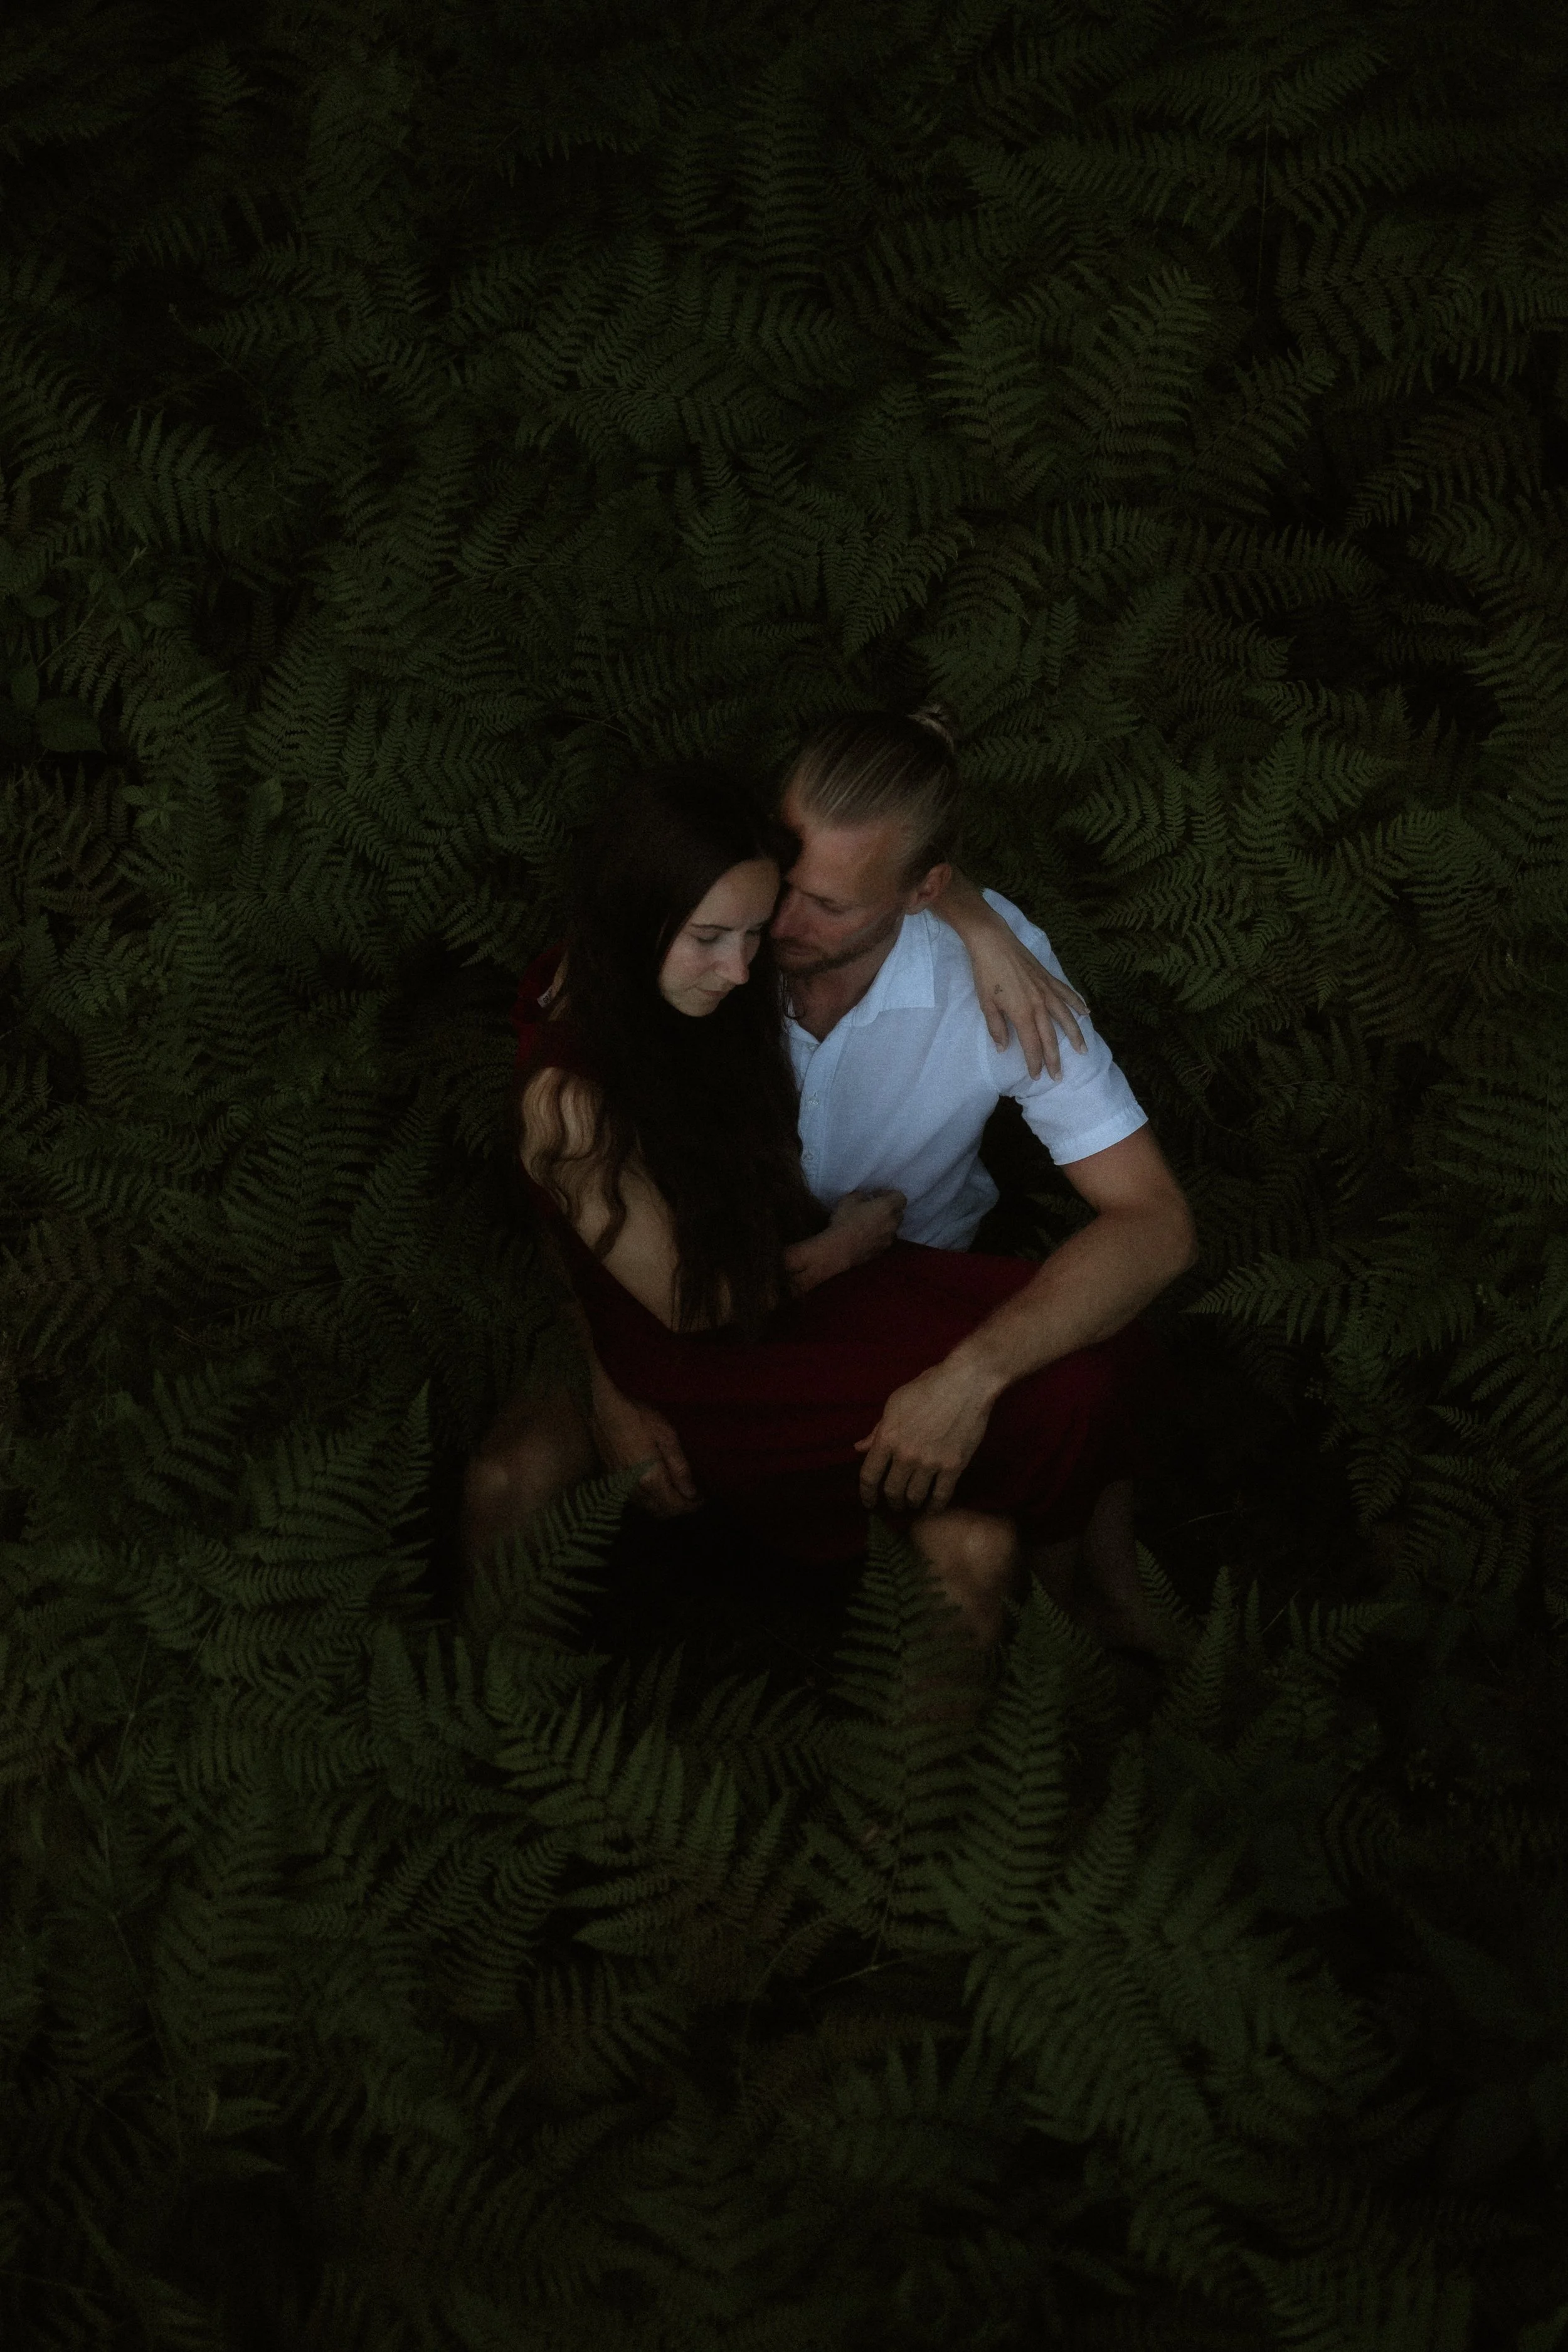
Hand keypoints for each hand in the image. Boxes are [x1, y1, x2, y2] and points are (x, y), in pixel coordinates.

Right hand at [589, 1381, 699, 1517]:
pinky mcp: (613, 1481)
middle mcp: (635, 1489)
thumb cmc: (638, 1417)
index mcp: (650, 1479)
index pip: (675, 1506)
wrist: (603, 1409)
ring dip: (664, 1505)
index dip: (692, 1506)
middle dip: (680, 1508)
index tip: (703, 1498)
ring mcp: (621, 1486)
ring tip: (678, 1492)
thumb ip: (679, 1467)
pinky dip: (650, 1500)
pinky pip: (636, 1500)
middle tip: (694, 1496)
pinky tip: (658, 1487)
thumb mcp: (667, 1436)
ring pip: (647, 1508)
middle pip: (661, 1512)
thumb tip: (691, 1492)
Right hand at [828, 1188, 905, 1265]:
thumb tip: (865, 1199)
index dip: (889, 1194)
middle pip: (898, 1213)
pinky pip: (884, 1240)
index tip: (875, 1196)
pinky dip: (879, 1237)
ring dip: (885, 1225)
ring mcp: (888, 1239)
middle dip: (889, 1210)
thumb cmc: (845, 1220)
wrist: (840, 1250)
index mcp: (887, 1207)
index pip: (900, 1197)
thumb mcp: (849, 1199)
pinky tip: (865, 1237)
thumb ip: (861, 1196)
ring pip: (892, 1229)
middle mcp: (892, 1223)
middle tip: (874, 1209)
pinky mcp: (882, 1251)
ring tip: (869, 1225)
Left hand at [853, 1357, 999, 1514]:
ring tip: (913, 1503)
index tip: (869, 1502)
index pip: (869, 1476)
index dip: (866, 1494)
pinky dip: (935, 1506)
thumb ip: (877, 1430)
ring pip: (915, 1497)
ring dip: (912, 1503)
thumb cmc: (928, 1387)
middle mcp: (906, 1455)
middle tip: (895, 1503)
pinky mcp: (953, 1466)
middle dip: (892, 1501)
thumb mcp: (894, 1404)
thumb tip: (859, 1448)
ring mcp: (930, 1463)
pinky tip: (932, 1508)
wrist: (966, 1383)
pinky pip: (941, 1496)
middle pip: (892, 1491)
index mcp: (887, 1438)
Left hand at [966, 929, 1089, 1081]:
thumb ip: (996, 1028)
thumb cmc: (986, 973)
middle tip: (1059, 1075)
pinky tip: (1086, 1012)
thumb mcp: (986, 1004)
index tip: (1037, 1076)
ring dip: (1075, 1035)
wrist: (993, 942)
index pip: (1032, 1045)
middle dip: (1055, 1058)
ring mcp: (1047, 990)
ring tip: (1083, 1050)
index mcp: (1022, 1013)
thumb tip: (1004, 1048)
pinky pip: (1067, 994)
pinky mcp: (1049, 978)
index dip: (1035, 1062)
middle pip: (1050, 1037)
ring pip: (1066, 1018)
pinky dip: (1078, 1004)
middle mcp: (1039, 1004)